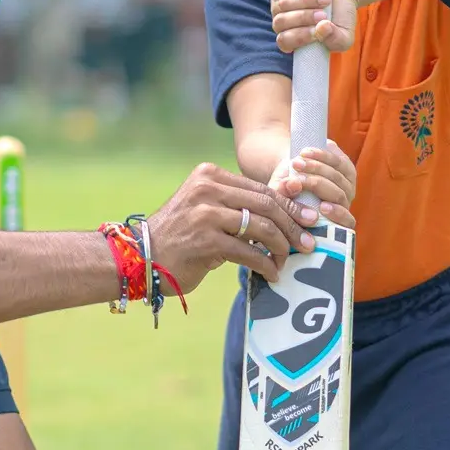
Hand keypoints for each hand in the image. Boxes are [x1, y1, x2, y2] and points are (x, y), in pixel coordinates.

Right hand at [146, 163, 321, 291]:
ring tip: (288, 260)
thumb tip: (280, 217)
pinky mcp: (206, 240)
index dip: (289, 205)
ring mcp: (206, 214)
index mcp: (210, 176)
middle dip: (292, 225)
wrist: (141, 257)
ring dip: (281, 246)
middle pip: (265, 204)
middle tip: (308, 242)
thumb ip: (235, 206)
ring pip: (261, 227)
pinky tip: (271, 274)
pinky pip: (248, 252)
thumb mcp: (204, 209)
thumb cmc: (178, 236)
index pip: (260, 189)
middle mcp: (208, 189)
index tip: (307, 220)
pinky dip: (264, 264)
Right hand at [269, 141, 357, 230]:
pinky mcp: (347, 167)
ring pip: (337, 177)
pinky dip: (321, 156)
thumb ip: (282, 193)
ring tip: (295, 162)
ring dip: (316, 167)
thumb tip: (293, 184)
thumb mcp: (278, 195)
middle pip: (338, 195)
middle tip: (294, 178)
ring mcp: (348, 185)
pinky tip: (305, 152)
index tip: (323, 207)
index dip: (338, 214)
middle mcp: (344, 204)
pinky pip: (338, 161)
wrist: (290, 171)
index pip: (346, 221)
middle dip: (316, 183)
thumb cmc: (283, 192)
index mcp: (334, 220)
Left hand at [270, 0, 358, 53]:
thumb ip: (335, 40)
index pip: (284, 42)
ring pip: (282, 5)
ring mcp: (278, 4)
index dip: (298, 37)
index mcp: (292, 39)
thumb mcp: (345, 35)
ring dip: (305, 2)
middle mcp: (282, 23)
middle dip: (303, 18)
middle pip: (280, 23)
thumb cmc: (341, 17)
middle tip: (323, 14)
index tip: (317, 32)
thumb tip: (321, 28)